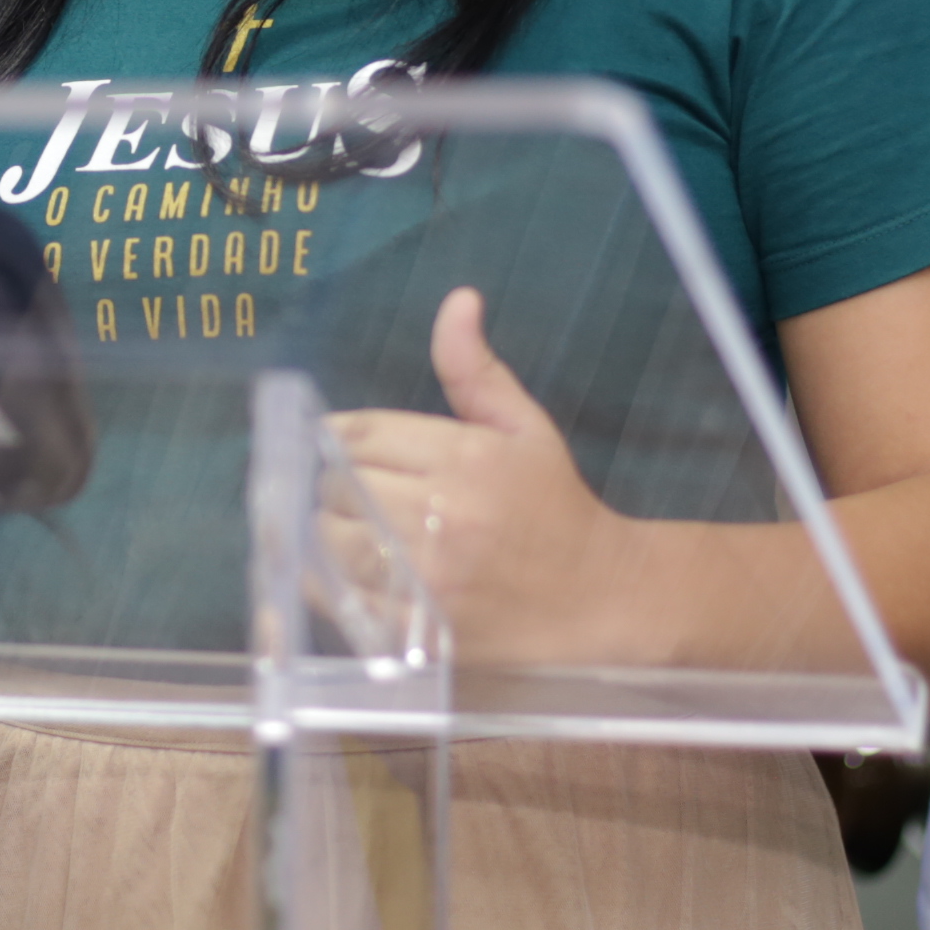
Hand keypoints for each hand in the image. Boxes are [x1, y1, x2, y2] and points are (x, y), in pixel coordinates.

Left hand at [324, 287, 641, 665]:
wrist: (601, 599)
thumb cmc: (556, 508)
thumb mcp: (525, 428)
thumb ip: (476, 369)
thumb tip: (458, 300)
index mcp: (465, 457)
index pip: (359, 434)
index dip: (340, 439)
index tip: (346, 449)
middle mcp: (441, 515)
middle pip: (337, 487)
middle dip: (336, 486)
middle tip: (357, 495)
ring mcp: (427, 578)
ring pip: (330, 541)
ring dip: (329, 533)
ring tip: (355, 533)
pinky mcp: (417, 630)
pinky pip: (341, 598)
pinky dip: (330, 584)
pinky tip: (348, 574)